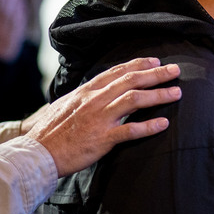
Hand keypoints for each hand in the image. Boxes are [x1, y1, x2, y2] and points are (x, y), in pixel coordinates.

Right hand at [24, 58, 181, 176]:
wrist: (37, 153)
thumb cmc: (50, 131)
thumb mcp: (65, 105)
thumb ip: (84, 97)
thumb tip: (95, 91)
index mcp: (86, 91)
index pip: (116, 72)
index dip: (138, 64)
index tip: (155, 60)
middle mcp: (94, 100)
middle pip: (130, 81)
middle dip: (156, 74)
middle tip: (176, 70)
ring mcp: (99, 119)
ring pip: (134, 100)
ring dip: (158, 95)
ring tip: (176, 93)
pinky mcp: (102, 139)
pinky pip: (130, 131)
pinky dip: (148, 126)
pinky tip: (164, 123)